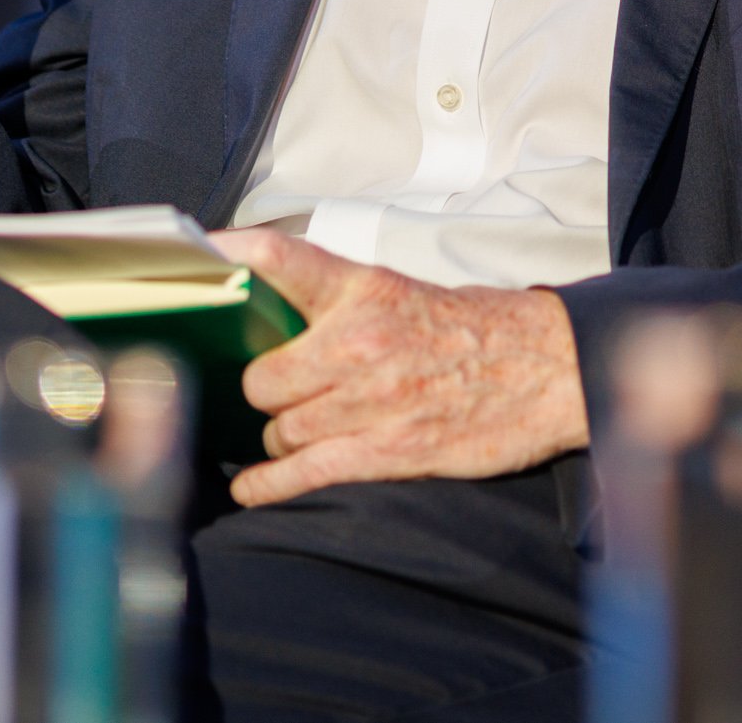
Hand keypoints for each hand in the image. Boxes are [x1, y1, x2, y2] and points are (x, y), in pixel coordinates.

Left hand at [212, 229, 589, 506]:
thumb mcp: (404, 292)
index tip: (194, 256)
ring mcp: (370, 400)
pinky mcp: (386, 451)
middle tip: (288, 391)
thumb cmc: (476, 331)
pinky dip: (268, 484)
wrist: (547, 369)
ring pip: (281, 428)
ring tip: (308, 429)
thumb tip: (270, 317)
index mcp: (364, 288)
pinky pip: (301, 473)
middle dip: (269, 391)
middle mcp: (358, 340)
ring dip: (286, 435)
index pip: (277, 256)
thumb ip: (339, 301)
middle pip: (264, 377)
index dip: (228, 255)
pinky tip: (253, 487)